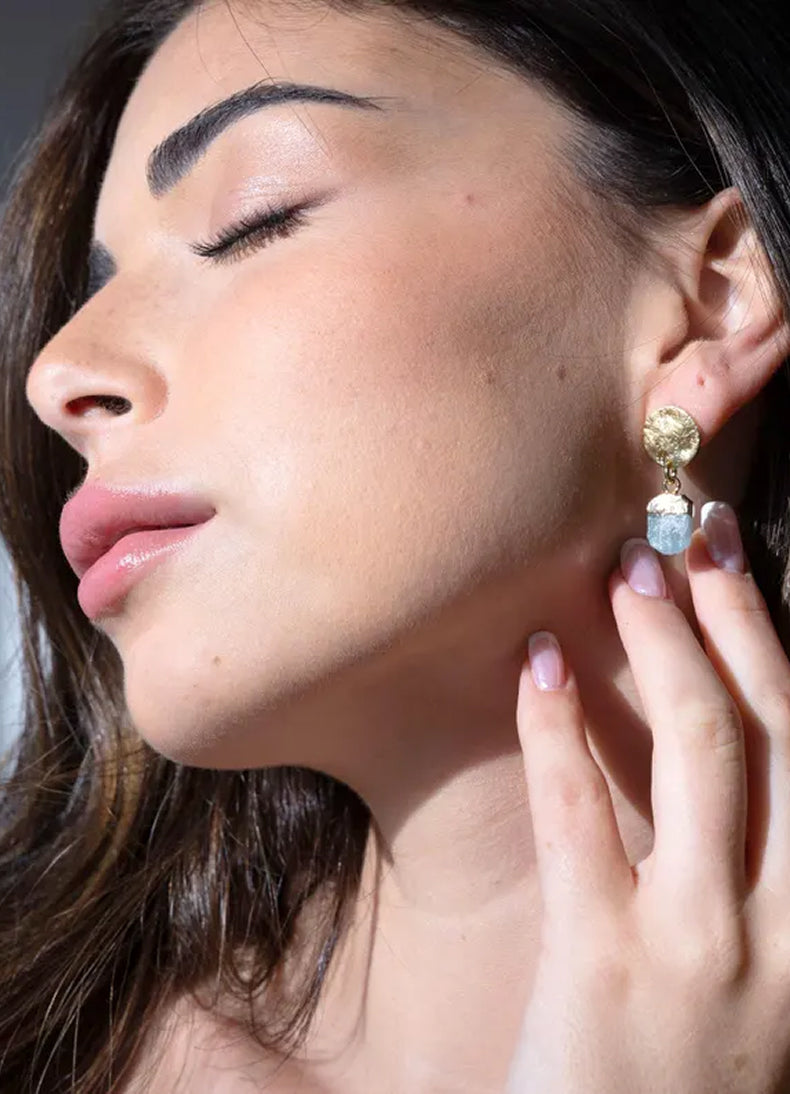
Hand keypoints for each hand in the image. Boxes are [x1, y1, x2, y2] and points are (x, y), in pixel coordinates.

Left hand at [507, 503, 789, 1093]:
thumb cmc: (698, 1078)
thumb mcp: (765, 974)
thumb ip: (760, 870)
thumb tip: (731, 748)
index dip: (775, 640)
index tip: (737, 560)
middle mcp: (788, 922)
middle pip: (774, 727)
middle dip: (734, 616)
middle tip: (683, 540)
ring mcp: (704, 943)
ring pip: (704, 752)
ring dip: (664, 646)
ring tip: (623, 576)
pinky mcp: (608, 966)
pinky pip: (582, 815)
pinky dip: (560, 727)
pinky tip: (536, 665)